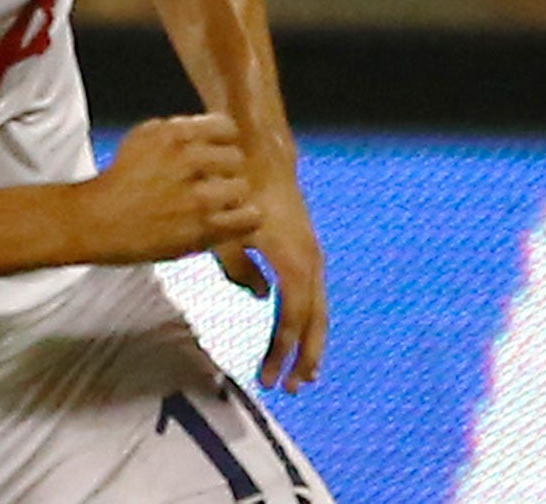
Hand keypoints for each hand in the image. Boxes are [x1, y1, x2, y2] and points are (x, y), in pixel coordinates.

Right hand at [82, 114, 260, 265]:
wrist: (98, 221)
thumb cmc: (119, 180)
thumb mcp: (143, 136)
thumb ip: (179, 129)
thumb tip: (212, 130)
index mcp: (173, 135)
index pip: (226, 128)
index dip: (223, 143)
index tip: (215, 156)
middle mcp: (187, 161)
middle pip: (236, 159)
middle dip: (226, 172)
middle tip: (211, 185)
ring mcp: (196, 197)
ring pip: (242, 188)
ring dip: (231, 198)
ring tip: (215, 206)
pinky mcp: (201, 230)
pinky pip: (248, 218)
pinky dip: (242, 221)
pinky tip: (226, 222)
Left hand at [214, 166, 328, 393]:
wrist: (262, 158)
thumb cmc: (239, 194)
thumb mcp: (227, 232)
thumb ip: (240, 269)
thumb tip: (262, 299)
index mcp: (293, 263)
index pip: (291, 319)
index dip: (280, 351)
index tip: (268, 378)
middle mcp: (311, 262)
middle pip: (314, 320)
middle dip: (304, 356)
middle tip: (292, 387)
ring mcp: (313, 255)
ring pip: (318, 309)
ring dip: (310, 342)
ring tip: (302, 373)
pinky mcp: (308, 249)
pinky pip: (313, 294)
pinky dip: (308, 319)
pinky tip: (298, 332)